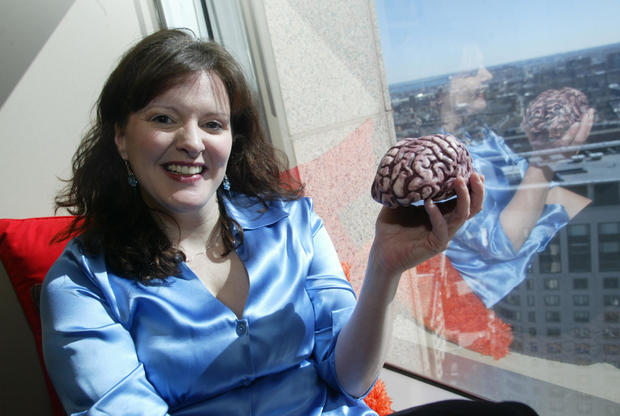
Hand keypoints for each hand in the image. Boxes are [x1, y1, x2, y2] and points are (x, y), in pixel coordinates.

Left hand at [370, 172, 484, 278]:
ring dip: (463, 198)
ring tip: (459, 181)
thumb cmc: (390, 228)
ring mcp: (443, 235)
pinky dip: (436, 214)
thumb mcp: (399, 202)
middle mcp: (446, 224)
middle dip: (476, 190)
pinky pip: (442, 228)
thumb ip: (407, 187)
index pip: (462, 199)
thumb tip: (407, 166)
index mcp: (441, 213)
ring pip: (462, 216)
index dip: (471, 186)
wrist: (382, 251)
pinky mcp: (435, 245)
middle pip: (472, 208)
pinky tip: (428, 203)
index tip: (472, 169)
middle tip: (475, 174)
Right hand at [527, 108, 594, 155]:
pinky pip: (585, 136)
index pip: (566, 142)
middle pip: (580, 138)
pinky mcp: (577, 147)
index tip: (577, 123)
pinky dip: (588, 127)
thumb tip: (524, 123)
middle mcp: (568, 150)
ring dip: (589, 124)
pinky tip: (589, 118)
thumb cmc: (540, 153)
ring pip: (584, 136)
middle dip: (585, 125)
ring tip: (591, 111)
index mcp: (557, 150)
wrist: (546, 167)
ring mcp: (574, 149)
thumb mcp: (535, 144)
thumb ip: (531, 134)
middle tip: (588, 111)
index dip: (572, 132)